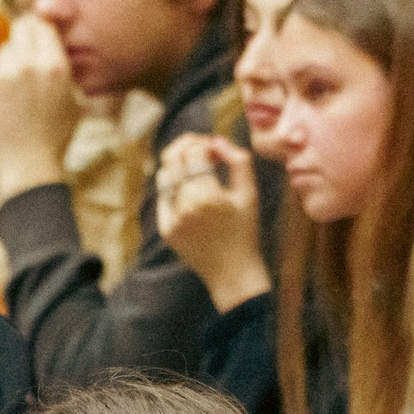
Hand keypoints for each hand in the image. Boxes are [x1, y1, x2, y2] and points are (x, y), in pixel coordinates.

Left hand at [0, 16, 79, 200]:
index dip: (38, 27)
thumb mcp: (73, 100)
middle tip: (20, 53)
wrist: (28, 165)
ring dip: (6, 62)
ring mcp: (4, 76)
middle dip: (21, 37)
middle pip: (20, 29)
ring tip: (12, 87)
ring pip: (2, 50)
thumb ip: (63, 68)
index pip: (43, 25)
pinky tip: (1, 100)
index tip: (34, 33)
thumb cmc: (54, 136)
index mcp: (55, 66)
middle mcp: (30, 66)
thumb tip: (52, 43)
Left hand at [155, 133, 268, 311]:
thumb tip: (216, 140)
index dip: (205, 142)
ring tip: (197, 168)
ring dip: (178, 164)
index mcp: (206, 195)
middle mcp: (184, 206)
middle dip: (187, 145)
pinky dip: (174, 185)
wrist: (232, 273)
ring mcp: (171, 218)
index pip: (194, 151)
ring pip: (163, 174)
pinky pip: (163, 196)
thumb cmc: (246, 231)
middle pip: (173, 157)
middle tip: (202, 147)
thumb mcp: (250, 192)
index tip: (217, 150)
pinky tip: (191, 188)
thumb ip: (238, 159)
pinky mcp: (165, 228)